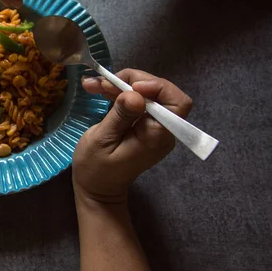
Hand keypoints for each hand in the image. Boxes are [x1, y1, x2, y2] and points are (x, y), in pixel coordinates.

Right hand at [73, 69, 192, 204]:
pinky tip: (100, 90)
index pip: (177, 103)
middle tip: (104, 83)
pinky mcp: (144, 125)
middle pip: (161, 92)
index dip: (157, 88)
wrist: (97, 189)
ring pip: (147, 93)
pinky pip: (138, 101)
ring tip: (94, 84)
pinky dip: (120, 93)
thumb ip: (120, 116)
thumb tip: (135, 95)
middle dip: (133, 81)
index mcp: (156, 136)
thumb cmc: (96, 169)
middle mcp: (162, 130)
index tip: (130, 87)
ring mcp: (154, 127)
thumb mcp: (102, 140)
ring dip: (122, 85)